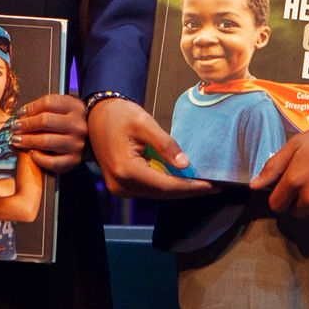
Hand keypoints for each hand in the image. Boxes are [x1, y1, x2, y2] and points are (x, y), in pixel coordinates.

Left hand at [12, 93, 86, 173]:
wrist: (92, 138)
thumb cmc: (69, 122)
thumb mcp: (63, 107)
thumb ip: (45, 107)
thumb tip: (22, 115)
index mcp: (75, 107)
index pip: (48, 102)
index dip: (30, 107)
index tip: (20, 114)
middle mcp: (78, 125)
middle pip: (45, 120)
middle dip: (26, 125)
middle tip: (15, 128)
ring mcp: (77, 143)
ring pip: (46, 141)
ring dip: (28, 140)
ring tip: (18, 140)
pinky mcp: (74, 160)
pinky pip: (52, 161)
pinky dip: (38, 158)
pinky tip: (32, 153)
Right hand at [87, 99, 211, 199]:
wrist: (95, 114)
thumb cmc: (118, 115)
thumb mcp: (144, 123)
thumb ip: (166, 145)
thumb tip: (185, 165)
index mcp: (126, 169)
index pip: (167, 185)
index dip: (191, 187)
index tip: (213, 187)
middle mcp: (121, 184)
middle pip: (163, 193)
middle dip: (188, 189)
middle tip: (213, 187)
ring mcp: (119, 187)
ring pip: (157, 193)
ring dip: (177, 188)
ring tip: (200, 182)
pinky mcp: (121, 185)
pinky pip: (148, 188)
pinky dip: (165, 184)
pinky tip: (180, 178)